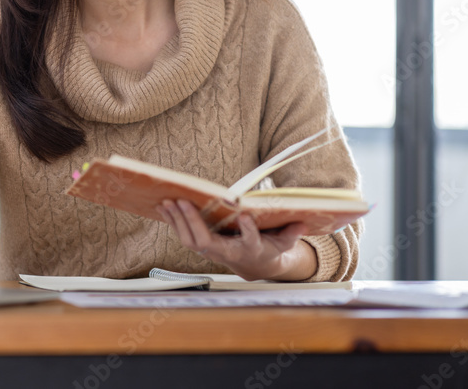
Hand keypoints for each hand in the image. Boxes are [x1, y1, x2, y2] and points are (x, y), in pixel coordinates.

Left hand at [157, 199, 316, 280]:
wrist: (255, 266)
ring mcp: (212, 251)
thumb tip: (303, 223)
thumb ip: (292, 234)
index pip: (250, 241)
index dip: (248, 231)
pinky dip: (172, 222)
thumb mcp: (284, 242)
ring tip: (167, 202)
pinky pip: (183, 236)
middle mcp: (228, 252)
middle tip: (182, 202)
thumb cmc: (269, 248)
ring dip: (176, 221)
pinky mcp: (201, 247)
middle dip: (192, 222)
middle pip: (206, 242)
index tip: (246, 218)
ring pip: (189, 240)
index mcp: (251, 249)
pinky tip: (164, 207)